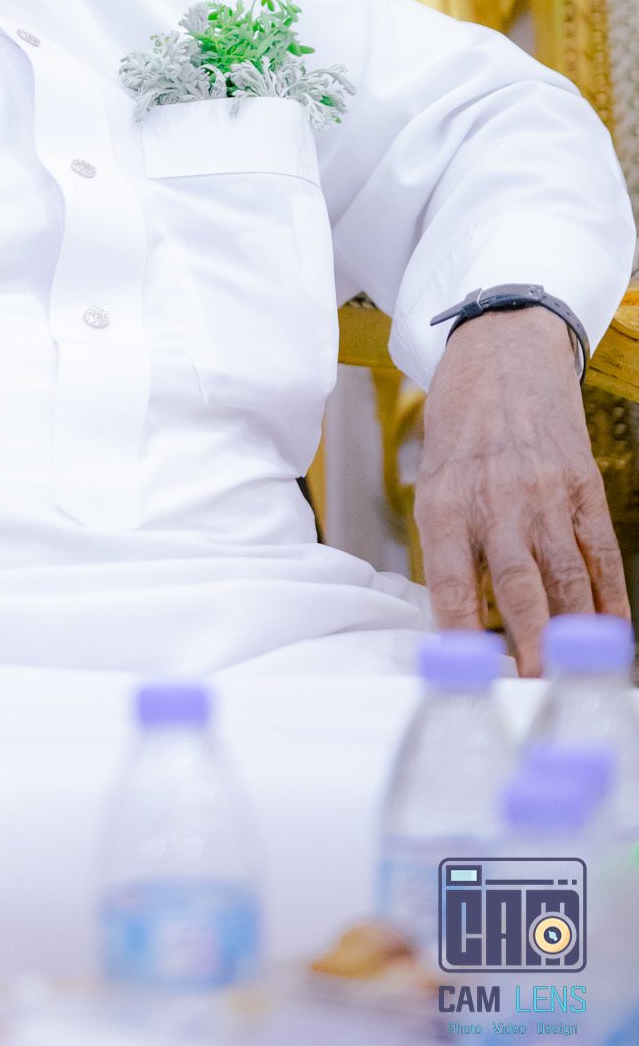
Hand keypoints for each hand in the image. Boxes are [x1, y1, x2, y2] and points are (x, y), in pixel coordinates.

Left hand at [416, 306, 629, 674]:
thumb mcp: (433, 480)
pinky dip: (609, 596)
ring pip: (565, 577)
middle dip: (530, 646)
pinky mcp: (583, 485)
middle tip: (536, 691)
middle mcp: (495, 500)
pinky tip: (612, 632)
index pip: (450, 583)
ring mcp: (545, 493)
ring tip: (575, 674)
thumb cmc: (460, 425)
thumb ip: (448, 543)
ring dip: (573, 632)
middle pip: (517, 587)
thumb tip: (462, 618)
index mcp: (445, 501)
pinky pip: (600, 552)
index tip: (468, 677)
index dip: (461, 634)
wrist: (502, 354)